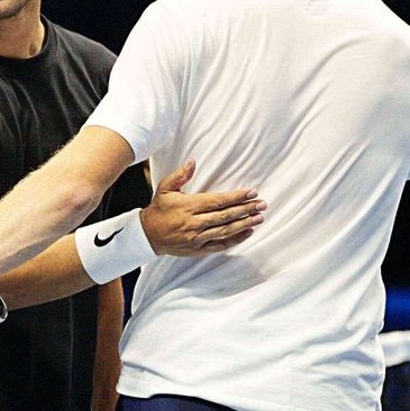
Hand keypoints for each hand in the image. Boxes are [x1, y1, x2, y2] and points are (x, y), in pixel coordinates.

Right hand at [140, 159, 264, 255]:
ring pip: (225, 231)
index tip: (251, 192)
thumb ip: (180, 175)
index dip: (236, 197)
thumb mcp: (165, 188)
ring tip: (259, 218)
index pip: (218, 201)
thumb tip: (193, 161)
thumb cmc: (158, 209)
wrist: (147, 235)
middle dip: (246, 210)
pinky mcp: (198, 249)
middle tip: (262, 205)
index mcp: (189, 206)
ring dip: (244, 224)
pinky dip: (235, 239)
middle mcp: (194, 222)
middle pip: (225, 216)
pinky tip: (247, 232)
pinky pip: (220, 245)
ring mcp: (197, 237)